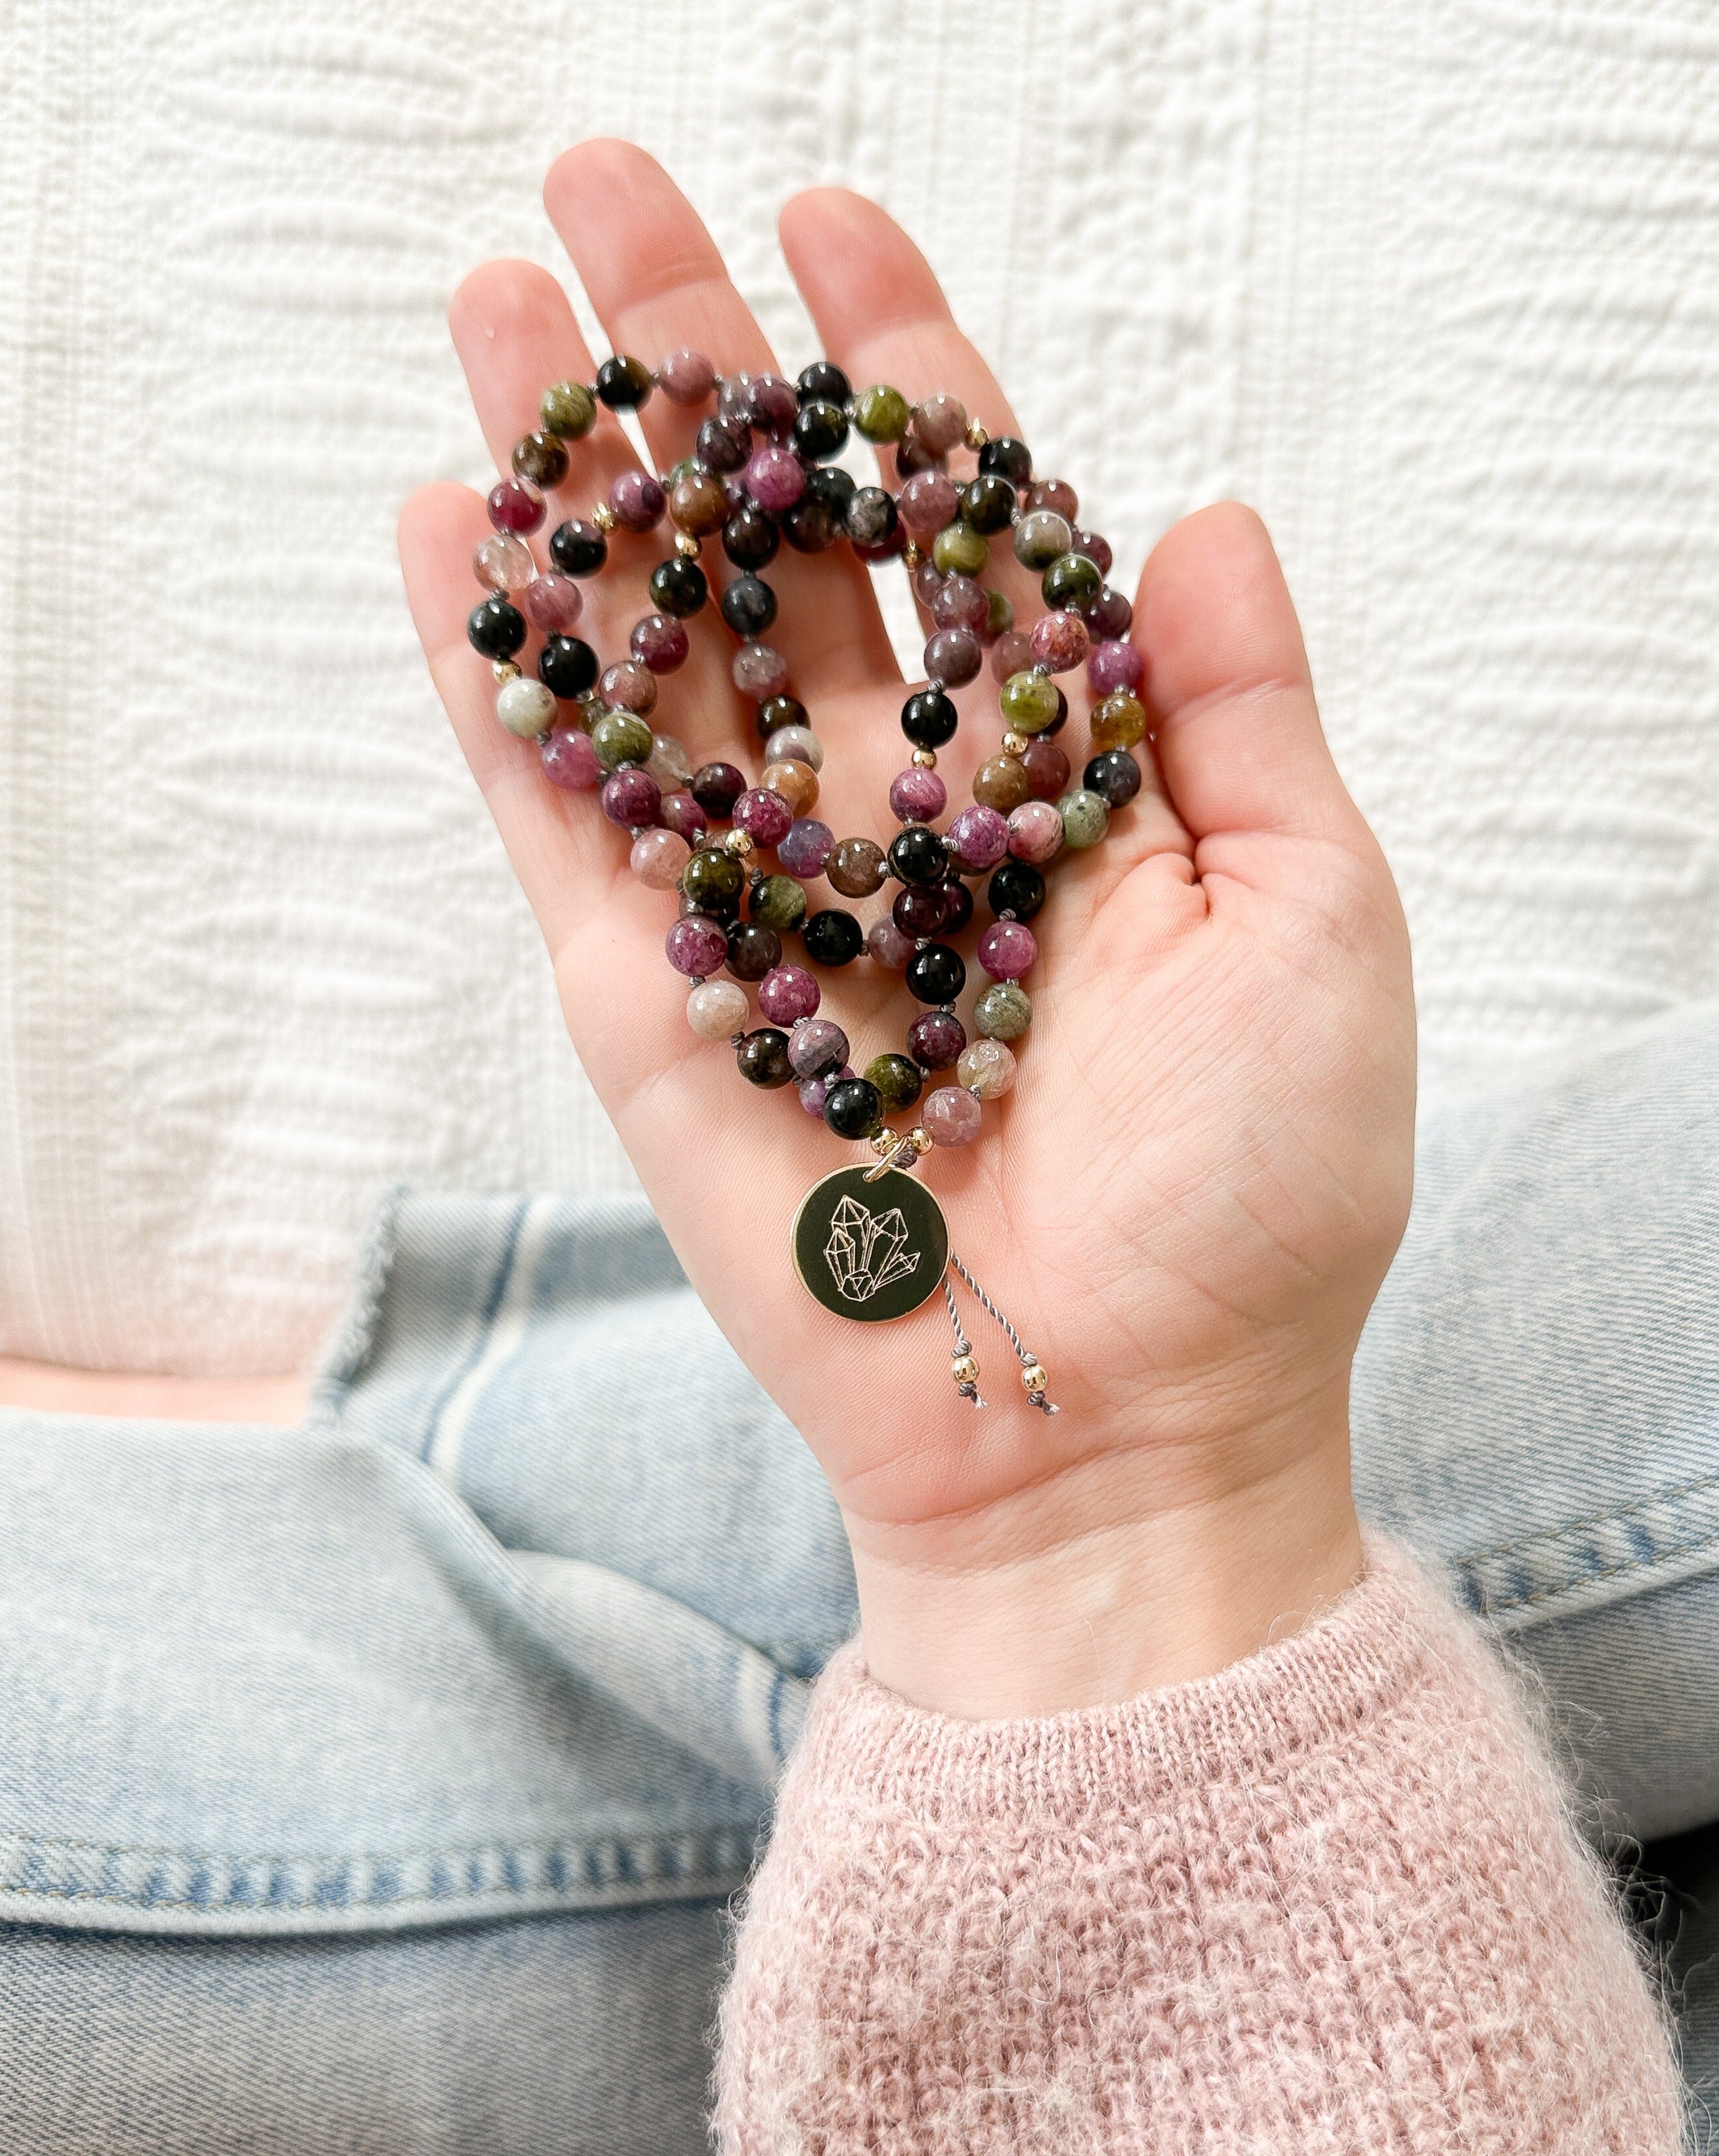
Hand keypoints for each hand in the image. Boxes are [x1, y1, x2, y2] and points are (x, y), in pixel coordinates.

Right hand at [399, 142, 1415, 1715]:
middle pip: (776, 555)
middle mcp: (895, 816)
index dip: (899, 373)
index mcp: (1057, 780)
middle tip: (606, 195)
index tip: (839, 226)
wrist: (1125, 1432)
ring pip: (650, 654)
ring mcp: (761, 900)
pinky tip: (450, 532)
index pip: (959, 531)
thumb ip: (1239, 715)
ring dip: (572, 486)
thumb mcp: (1315, 920)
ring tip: (498, 307)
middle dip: (694, 378)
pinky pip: (564, 819)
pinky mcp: (652, 1004)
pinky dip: (502, 683)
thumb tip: (1196, 509)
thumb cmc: (1260, 1198)